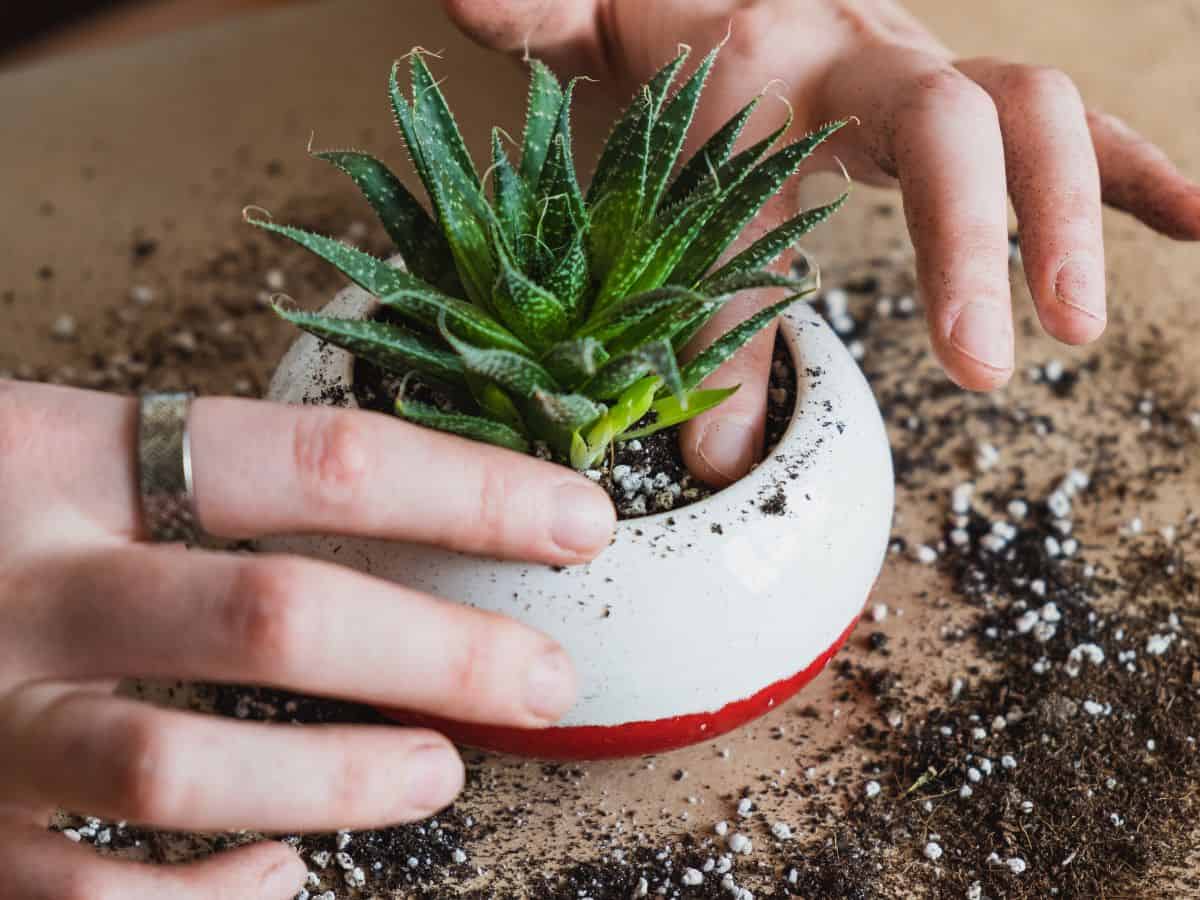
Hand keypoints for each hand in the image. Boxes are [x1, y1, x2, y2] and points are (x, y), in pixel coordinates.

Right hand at [0, 380, 613, 897]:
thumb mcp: (75, 451)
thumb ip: (218, 487)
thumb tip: (425, 535)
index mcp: (72, 453)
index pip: (318, 459)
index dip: (469, 494)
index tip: (580, 523)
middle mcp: (25, 582)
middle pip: (275, 620)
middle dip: (442, 654)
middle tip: (545, 680)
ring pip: (184, 771)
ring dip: (342, 783)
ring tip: (436, 773)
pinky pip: (100, 898)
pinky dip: (217, 899)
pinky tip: (276, 875)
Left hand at [441, 0, 1199, 482]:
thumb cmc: (667, 25)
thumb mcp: (601, 34)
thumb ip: (545, 16)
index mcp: (775, 49)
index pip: (809, 149)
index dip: (861, 257)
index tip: (891, 372)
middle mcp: (872, 49)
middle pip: (962, 119)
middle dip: (983, 239)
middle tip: (993, 365)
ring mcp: (934, 69)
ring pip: (1038, 114)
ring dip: (1072, 216)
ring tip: (1078, 327)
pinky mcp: (974, 94)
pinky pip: (1078, 125)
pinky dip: (1136, 174)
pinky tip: (1192, 225)